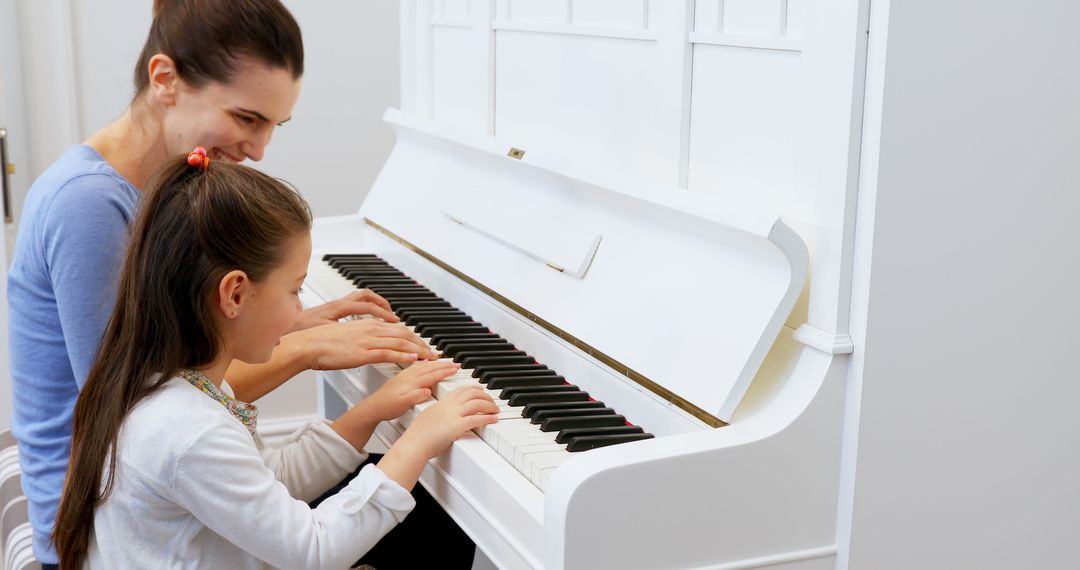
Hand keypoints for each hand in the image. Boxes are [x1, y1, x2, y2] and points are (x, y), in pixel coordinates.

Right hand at [288, 319, 435, 370]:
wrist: (309, 345)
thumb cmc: (324, 343)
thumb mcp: (348, 336)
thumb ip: (363, 338)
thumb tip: (371, 344)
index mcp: (368, 325)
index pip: (397, 329)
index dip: (414, 337)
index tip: (423, 344)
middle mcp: (371, 330)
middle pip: (404, 334)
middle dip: (421, 343)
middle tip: (433, 352)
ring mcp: (368, 341)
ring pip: (400, 343)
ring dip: (418, 350)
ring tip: (429, 357)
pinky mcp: (363, 353)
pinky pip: (388, 353)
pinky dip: (403, 356)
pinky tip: (413, 359)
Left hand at [289, 290, 396, 332]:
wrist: (285, 329)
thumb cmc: (300, 330)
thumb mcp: (326, 331)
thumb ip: (343, 332)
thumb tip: (357, 335)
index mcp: (339, 307)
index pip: (368, 307)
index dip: (383, 314)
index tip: (394, 321)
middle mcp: (339, 303)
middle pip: (367, 296)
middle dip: (382, 304)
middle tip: (392, 314)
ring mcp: (336, 305)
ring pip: (360, 297)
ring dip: (374, 303)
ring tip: (383, 312)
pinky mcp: (332, 310)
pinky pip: (354, 303)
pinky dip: (364, 307)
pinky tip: (365, 318)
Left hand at [358, 360, 460, 421]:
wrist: (372, 408)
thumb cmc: (387, 407)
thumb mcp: (403, 405)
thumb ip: (416, 396)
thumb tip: (428, 391)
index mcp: (411, 382)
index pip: (433, 374)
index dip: (446, 371)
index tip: (456, 368)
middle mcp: (408, 376)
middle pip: (430, 367)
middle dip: (444, 364)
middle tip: (455, 363)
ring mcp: (404, 375)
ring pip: (423, 365)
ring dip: (435, 361)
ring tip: (444, 359)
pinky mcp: (401, 377)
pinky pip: (415, 365)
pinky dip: (423, 362)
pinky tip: (424, 361)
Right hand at [395, 386, 498, 458]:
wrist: (414, 443)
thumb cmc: (418, 436)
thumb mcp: (428, 418)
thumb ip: (438, 416)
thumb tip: (443, 420)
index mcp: (441, 403)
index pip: (460, 389)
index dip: (473, 388)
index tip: (480, 389)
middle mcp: (449, 406)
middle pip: (471, 393)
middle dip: (485, 395)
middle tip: (492, 400)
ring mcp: (453, 414)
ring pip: (477, 403)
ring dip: (489, 405)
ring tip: (496, 410)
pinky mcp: (457, 426)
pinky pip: (477, 419)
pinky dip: (488, 418)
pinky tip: (493, 419)